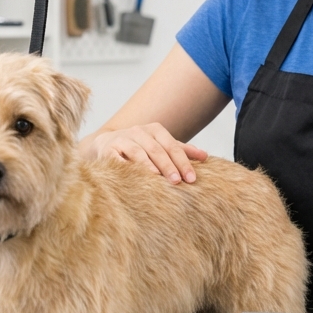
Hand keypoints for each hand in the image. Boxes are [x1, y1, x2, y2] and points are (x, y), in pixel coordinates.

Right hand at [83, 123, 207, 183]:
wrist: (106, 144)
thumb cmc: (139, 148)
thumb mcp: (160, 146)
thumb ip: (181, 150)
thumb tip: (205, 156)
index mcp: (155, 130)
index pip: (172, 146)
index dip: (183, 162)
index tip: (192, 178)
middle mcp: (139, 131)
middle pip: (157, 149)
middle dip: (169, 166)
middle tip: (178, 181)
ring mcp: (123, 139)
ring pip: (139, 152)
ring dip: (149, 165)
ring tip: (158, 178)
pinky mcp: (108, 149)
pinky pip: (118, 158)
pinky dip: (126, 166)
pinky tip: (133, 176)